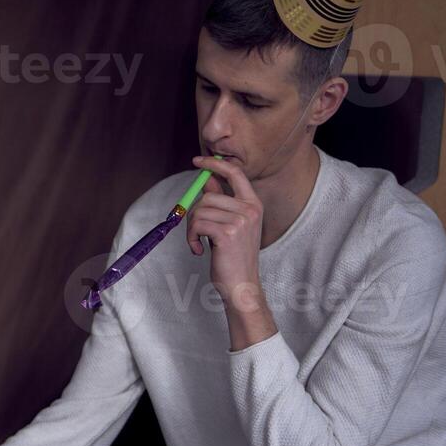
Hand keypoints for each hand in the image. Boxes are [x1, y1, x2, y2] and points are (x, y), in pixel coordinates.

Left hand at [186, 156, 264, 311]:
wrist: (241, 285)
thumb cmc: (234, 257)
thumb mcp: (231, 225)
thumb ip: (221, 201)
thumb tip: (207, 179)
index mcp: (253, 204)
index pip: (235, 172)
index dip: (215, 164)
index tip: (198, 161)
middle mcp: (250, 209)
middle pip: (208, 196)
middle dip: (195, 213)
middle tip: (197, 233)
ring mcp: (240, 220)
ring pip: (199, 210)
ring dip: (192, 229)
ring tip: (200, 243)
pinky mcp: (227, 233)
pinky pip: (196, 224)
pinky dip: (191, 239)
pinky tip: (199, 250)